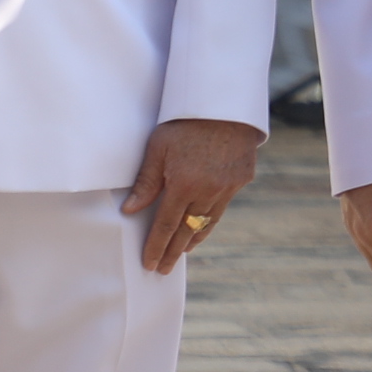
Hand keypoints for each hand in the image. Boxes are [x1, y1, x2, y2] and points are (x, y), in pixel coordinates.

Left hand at [123, 118, 263, 273]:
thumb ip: (146, 181)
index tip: (150, 264)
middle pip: (186, 231)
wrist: (225, 102)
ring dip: (192, 240)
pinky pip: (222, 207)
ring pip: (207, 223)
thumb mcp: (158, 147)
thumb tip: (130, 210)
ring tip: (182, 252)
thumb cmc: (185, 121)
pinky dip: (209, 221)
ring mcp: (228, 187)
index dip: (156, 247)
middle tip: (163, 269)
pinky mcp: (241, 179)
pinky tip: (202, 227)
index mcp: (183, 185)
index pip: (165, 226)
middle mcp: (207, 191)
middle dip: (173, 252)